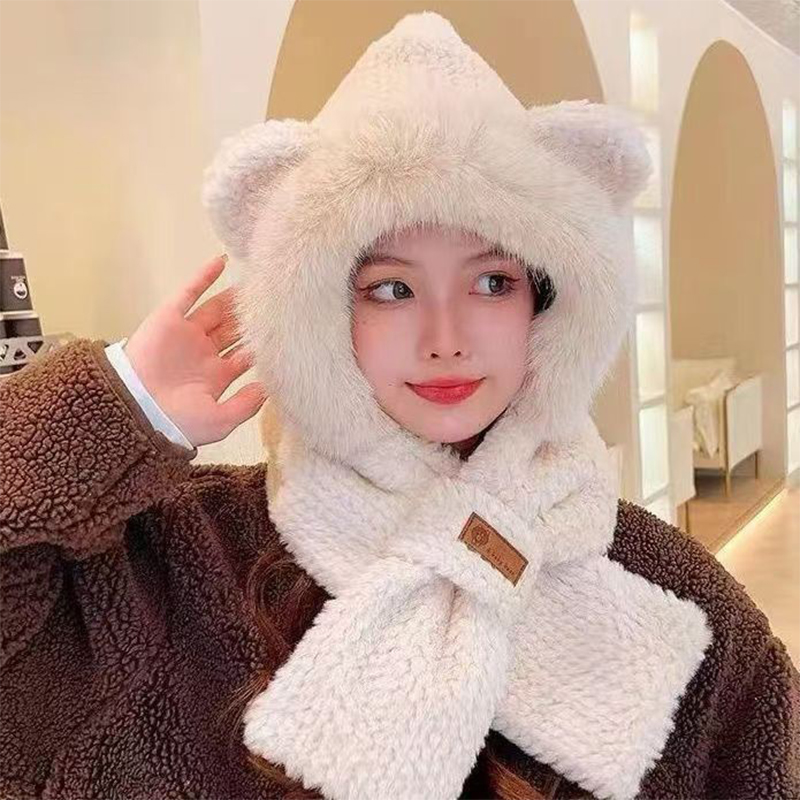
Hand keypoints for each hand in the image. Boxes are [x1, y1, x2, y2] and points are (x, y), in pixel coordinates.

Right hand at [123, 255, 266, 446]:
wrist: (139, 410)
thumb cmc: (178, 422)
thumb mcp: (221, 420)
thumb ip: (248, 404)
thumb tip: (271, 388)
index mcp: (216, 376)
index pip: (246, 355)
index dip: (264, 344)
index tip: (287, 331)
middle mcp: (204, 353)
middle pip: (234, 330)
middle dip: (252, 318)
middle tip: (276, 301)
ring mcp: (187, 335)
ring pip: (216, 310)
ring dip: (234, 297)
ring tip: (257, 282)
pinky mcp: (170, 318)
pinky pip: (189, 293)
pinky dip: (204, 277)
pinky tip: (222, 262)